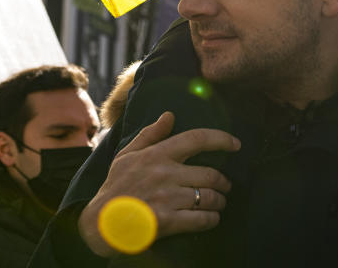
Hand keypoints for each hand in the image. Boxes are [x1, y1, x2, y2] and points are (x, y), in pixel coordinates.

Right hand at [79, 112, 240, 256]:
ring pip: (209, 196)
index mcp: (157, 155)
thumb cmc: (116, 187)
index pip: (197, 139)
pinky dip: (212, 219)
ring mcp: (168, 198)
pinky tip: (212, 218)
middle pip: (210, 173)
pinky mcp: (168, 221)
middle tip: (225, 185)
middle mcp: (165, 174)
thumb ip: (150, 134)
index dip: (221, 139)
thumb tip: (169, 115)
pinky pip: (201, 219)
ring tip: (219, 202)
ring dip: (220, 200)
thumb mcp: (127, 155)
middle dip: (224, 181)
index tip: (236, 144)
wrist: (101, 222)